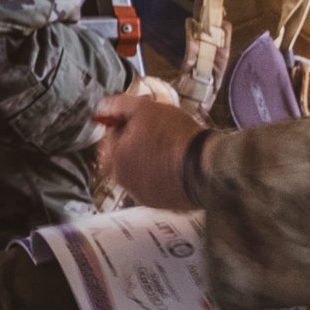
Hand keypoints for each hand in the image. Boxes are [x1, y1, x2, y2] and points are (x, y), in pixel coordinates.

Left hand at [94, 94, 206, 212]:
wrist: (206, 167)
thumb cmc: (177, 137)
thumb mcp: (146, 109)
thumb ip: (119, 105)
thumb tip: (103, 106)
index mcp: (115, 158)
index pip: (109, 137)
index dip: (124, 124)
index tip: (139, 119)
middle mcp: (124, 180)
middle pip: (122, 156)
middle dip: (134, 143)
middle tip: (154, 132)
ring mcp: (142, 194)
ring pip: (138, 171)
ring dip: (147, 159)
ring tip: (168, 147)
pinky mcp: (161, 203)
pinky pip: (155, 185)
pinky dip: (160, 174)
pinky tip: (175, 163)